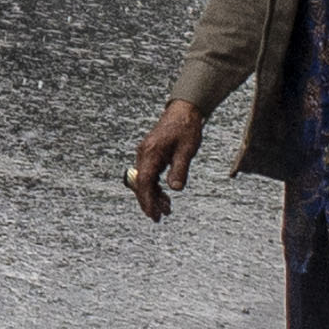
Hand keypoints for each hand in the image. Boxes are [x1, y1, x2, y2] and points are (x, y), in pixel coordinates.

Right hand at [128, 97, 203, 220]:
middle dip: (148, 202)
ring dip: (153, 196)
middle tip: (158, 217)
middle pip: (141, 184)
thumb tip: (175, 188)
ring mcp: (146, 154)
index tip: (153, 213)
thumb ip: (180, 169)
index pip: (145, 181)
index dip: (147, 199)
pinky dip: (155, 187)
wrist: (184, 110)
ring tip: (166, 209)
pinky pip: (149, 175)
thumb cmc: (186, 127)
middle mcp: (144, 153)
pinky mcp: (150, 154)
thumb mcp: (187, 149)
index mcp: (151, 152)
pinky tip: (164, 196)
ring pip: (145, 181)